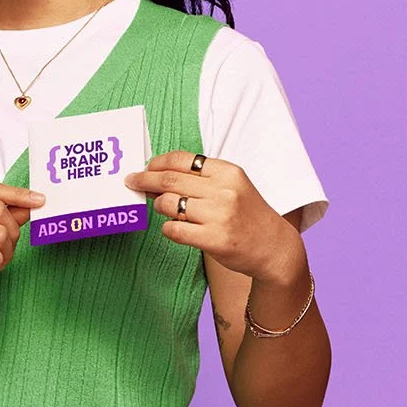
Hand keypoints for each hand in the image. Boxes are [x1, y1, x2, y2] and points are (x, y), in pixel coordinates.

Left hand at [126, 152, 304, 283]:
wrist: (274, 247)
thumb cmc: (246, 214)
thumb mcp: (231, 186)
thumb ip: (199, 179)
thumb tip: (155, 175)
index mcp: (228, 172)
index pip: (181, 159)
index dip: (156, 163)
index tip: (144, 168)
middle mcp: (224, 191)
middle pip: (169, 180)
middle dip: (144, 180)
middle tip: (132, 183)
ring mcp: (220, 215)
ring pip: (168, 204)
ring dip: (158, 206)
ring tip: (162, 209)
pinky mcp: (215, 239)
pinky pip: (174, 230)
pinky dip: (168, 228)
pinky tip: (175, 228)